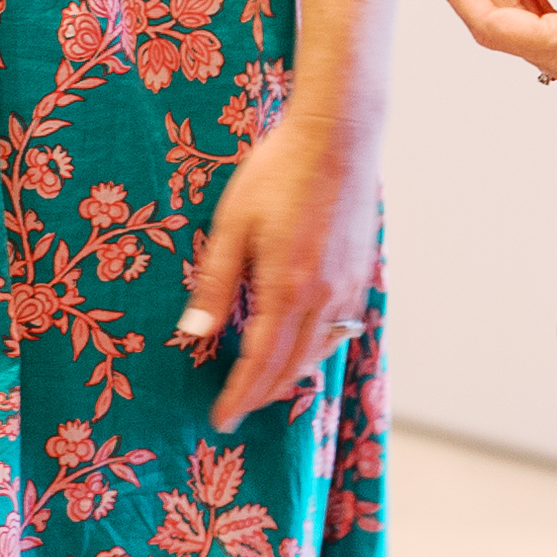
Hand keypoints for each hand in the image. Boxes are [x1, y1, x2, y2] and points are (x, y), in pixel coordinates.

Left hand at [175, 96, 383, 425]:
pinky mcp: (361, 272)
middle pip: (292, 367)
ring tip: (264, 386)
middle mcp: (324, 297)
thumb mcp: (232, 224)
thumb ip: (215, 283)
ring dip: (291, 375)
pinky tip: (302, 345)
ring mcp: (348, 286)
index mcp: (287, 288)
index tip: (221, 419)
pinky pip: (339, 328)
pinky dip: (317, 348)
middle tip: (237, 410)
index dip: (239, 396)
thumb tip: (195, 333)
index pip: (260, 363)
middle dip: (263, 395)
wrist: (338, 136)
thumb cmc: (278, 172)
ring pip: (320, 351)